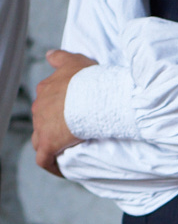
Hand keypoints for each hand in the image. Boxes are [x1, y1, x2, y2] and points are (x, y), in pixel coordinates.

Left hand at [31, 50, 95, 172]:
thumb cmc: (88, 80)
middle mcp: (39, 107)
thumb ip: (60, 57)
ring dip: (48, 146)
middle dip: (52, 127)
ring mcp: (41, 126)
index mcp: (45, 89)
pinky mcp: (48, 144)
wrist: (94, 97)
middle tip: (72, 134)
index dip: (57, 110)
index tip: (70, 116)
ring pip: (38, 139)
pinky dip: (50, 164)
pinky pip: (44, 159)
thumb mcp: (75, 61)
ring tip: (64, 152)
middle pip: (41, 120)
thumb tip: (48, 54)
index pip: (46, 101)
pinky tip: (60, 169)